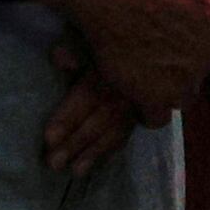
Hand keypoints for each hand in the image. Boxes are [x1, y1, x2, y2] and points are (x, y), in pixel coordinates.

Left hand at [42, 46, 144, 178]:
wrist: (161, 39)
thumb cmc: (118, 38)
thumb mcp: (94, 37)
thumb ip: (77, 48)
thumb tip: (58, 58)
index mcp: (110, 70)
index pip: (86, 97)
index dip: (67, 118)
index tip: (48, 138)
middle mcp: (125, 90)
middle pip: (98, 120)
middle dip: (75, 143)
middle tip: (54, 164)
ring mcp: (136, 103)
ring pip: (114, 132)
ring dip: (94, 153)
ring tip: (76, 171)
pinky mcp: (145, 110)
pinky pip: (128, 133)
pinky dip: (112, 149)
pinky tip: (99, 160)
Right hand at [59, 0, 209, 119]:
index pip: (206, 45)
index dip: (183, 46)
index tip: (164, 45)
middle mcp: (207, 54)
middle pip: (194, 72)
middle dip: (176, 69)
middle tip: (148, 62)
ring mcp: (185, 79)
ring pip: (180, 96)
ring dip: (163, 91)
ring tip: (139, 83)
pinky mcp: (160, 98)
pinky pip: (157, 118)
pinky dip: (145, 111)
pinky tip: (131, 100)